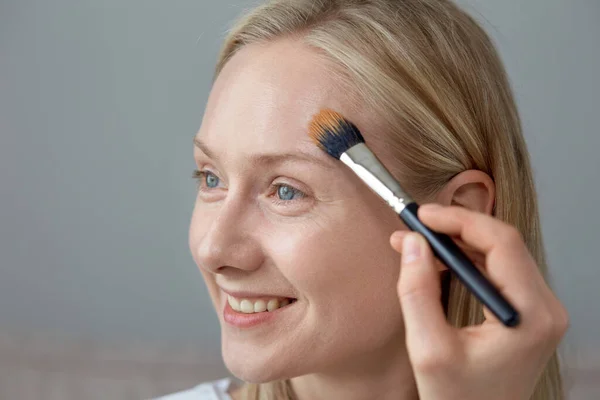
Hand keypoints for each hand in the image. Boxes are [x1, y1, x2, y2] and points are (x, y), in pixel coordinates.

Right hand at [390, 204, 567, 399]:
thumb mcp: (428, 349)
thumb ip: (417, 292)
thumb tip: (411, 243)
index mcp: (530, 316)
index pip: (501, 243)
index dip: (459, 221)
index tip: (423, 216)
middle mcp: (545, 308)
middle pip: (503, 243)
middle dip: (455, 228)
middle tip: (416, 225)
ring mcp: (539, 310)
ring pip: (500, 253)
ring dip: (458, 242)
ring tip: (419, 242)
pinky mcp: (527, 312)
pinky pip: (498, 270)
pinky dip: (467, 259)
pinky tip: (439, 259)